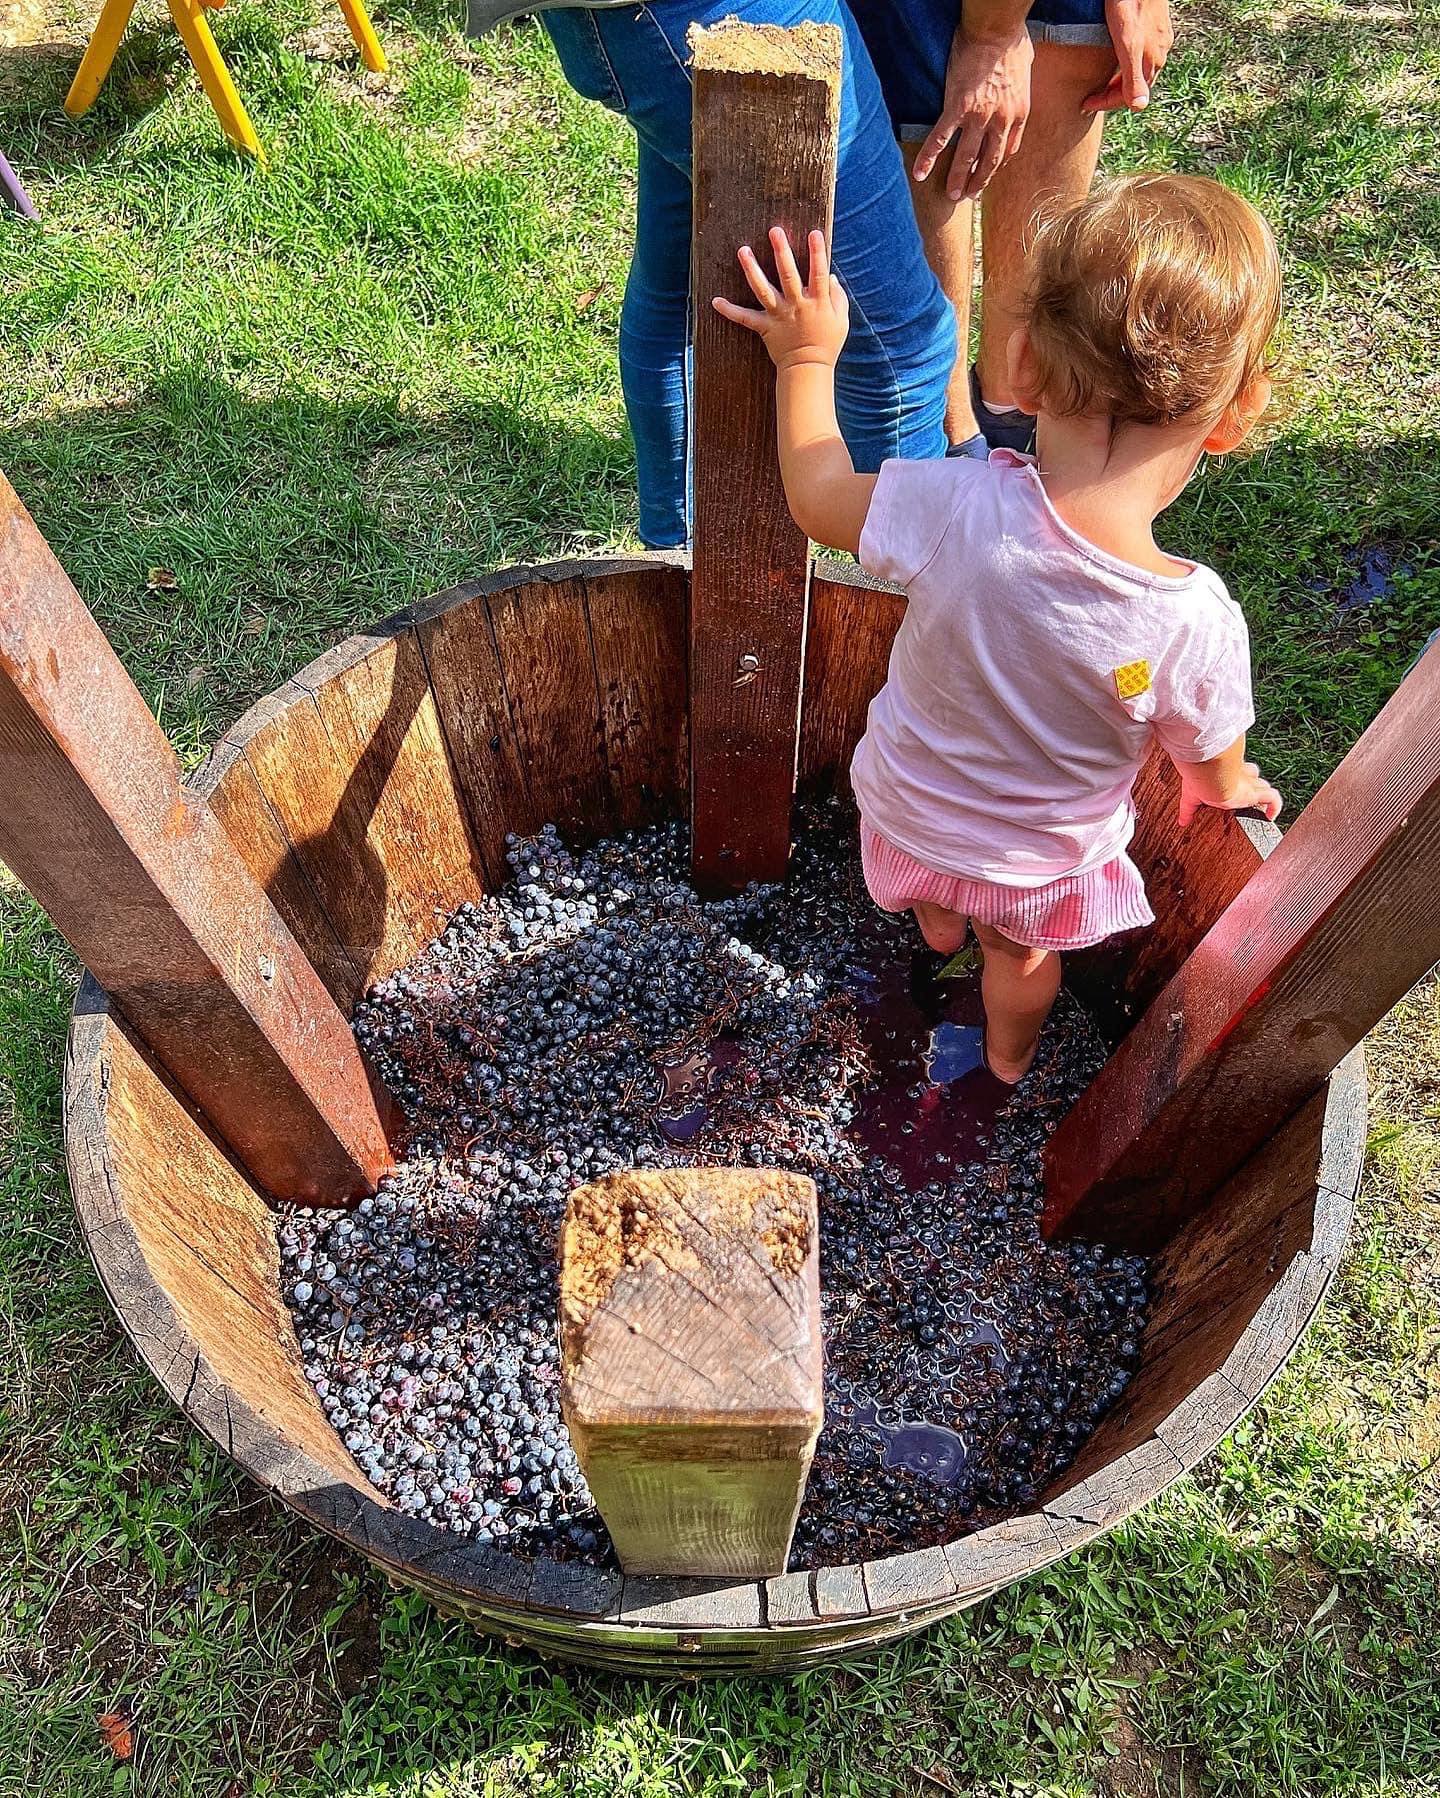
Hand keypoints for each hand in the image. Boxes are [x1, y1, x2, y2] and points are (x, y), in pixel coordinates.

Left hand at [712, 227, 849, 371]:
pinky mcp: (765, 327)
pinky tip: (715, 301)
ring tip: (742, 250)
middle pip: (788, 276)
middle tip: (774, 231)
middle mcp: (796, 306)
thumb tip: (830, 275)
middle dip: (781, 252)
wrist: (808, 369)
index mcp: (817, 302)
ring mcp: (779, 316)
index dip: (818, 253)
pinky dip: (730, 311)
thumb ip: (837, 296)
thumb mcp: (841, 319)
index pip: (818, 273)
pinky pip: (745, 318)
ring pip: (763, 290)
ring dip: (752, 270)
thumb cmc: (828, 342)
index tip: (814, 233)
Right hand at [913, 25, 1032, 200]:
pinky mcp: (957, 108)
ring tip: (952, 195)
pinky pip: (940, 138)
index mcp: (1019, 112)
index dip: (996, 166)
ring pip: (967, 157)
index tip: (987, 174)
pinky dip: (929, 158)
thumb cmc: (1011, 41)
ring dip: (958, 179)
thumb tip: (1018, 80)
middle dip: (978, 182)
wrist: (995, 30)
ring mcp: (979, 117)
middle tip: (968, 197)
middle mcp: (1001, 121)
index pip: (1009, 149)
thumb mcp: (1026, 67)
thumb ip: (1019, 84)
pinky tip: (920, 173)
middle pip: (989, 161)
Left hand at [1082, 0, 1173, 112]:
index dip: (1106, 104)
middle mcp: (1158, 52)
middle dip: (1112, 95)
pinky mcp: (1154, 25)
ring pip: (1138, 68)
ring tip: (1101, 81)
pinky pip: (1140, 52)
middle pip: (1135, 84)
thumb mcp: (1129, 46)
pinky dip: (1126, 62)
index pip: (1130, 96)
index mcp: (1152, 62)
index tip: (1086, 104)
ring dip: (1120, 79)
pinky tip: (1116, 56)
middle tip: (1091, 97)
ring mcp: (1158, 38)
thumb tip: (1139, 108)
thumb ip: (1134, 77)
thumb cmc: (1131, 5)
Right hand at [1179, 762, 1283, 825]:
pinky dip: (1274, 807)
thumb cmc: (1199, 781)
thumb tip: (1182, 821)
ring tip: (1261, 806)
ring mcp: (1248, 784)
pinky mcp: (1255, 793)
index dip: (1235, 776)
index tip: (1232, 783)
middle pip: (1251, 776)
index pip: (1234, 771)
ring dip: (1262, 794)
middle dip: (1251, 782)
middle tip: (1249, 792)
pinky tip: (1271, 816)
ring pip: (1261, 786)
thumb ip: (1187, 809)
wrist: (1210, 780)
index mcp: (1223, 772)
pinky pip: (1273, 799)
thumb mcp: (1190, 796)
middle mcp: (1238, 775)